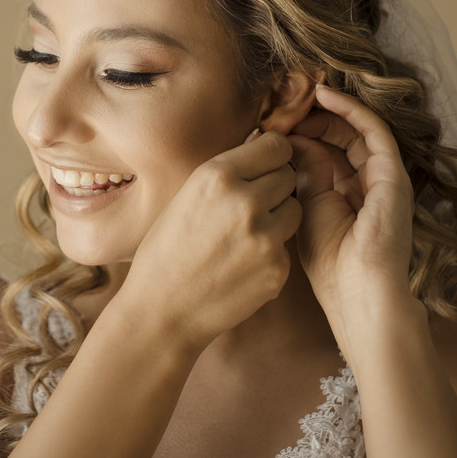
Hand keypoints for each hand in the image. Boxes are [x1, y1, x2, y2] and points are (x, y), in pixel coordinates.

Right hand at [119, 130, 302, 352]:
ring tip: (244, 235)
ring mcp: (265, 237)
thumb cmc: (166, 252)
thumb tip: (262, 145)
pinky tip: (242, 265)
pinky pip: (286, 246)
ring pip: (295, 209)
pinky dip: (271, 252)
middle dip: (274, 186)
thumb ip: (226, 173)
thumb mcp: (186, 196)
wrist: (161, 312)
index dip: (272, 155)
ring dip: (278, 216)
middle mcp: (245, 202)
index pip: (276, 145)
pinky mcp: (278, 269)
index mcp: (217, 176)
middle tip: (249, 205)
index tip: (264, 166)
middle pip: (289, 175)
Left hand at [287, 85, 416, 353]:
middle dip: (312, 117)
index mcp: (345, 193)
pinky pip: (373, 130)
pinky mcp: (394, 175)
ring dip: (329, 109)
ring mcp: (383, 177)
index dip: (300, 132)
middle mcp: (366, 182)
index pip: (325, 151)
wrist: (359, 293)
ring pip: (357, 128)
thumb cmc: (329, 264)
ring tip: (301, 94)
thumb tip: (290, 142)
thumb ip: (303, 175)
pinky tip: (325, 97)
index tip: (272, 120)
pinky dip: (350, 109)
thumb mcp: (305, 210)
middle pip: (340, 136)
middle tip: (285, 103)